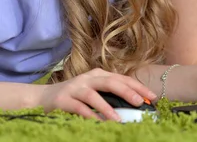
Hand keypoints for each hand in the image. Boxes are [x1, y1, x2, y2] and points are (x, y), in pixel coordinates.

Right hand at [36, 68, 156, 120]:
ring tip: (118, 119)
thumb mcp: (95, 91)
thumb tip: (136, 103)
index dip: (138, 87)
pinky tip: (98, 123)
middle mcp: (88, 78)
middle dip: (127, 92)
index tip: (152, 97)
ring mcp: (75, 88)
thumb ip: (111, 94)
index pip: (122, 78)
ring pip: (94, 95)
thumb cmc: (75, 96)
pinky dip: (89, 115)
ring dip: (107, 107)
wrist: (44, 98)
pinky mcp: (63, 100)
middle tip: (140, 102)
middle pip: (110, 82)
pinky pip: (78, 108)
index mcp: (99, 74)